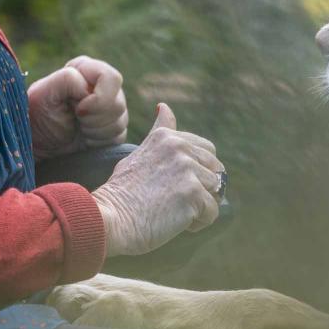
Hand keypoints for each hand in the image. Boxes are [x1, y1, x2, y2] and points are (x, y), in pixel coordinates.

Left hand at [27, 55, 128, 159]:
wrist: (40, 145)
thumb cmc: (37, 116)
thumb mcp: (42, 94)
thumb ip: (65, 80)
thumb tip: (88, 87)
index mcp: (85, 69)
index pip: (111, 78)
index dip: (98, 99)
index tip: (78, 111)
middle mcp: (102, 85)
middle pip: (118, 102)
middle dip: (94, 119)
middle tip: (76, 120)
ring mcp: (110, 105)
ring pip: (121, 121)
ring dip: (96, 131)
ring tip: (78, 129)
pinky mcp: (114, 126)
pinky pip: (120, 136)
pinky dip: (100, 141)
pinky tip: (86, 138)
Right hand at [91, 103, 222, 256]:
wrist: (111, 218)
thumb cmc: (123, 192)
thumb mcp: (139, 152)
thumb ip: (158, 133)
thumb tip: (164, 106)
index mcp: (166, 136)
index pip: (206, 149)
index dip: (198, 170)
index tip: (175, 184)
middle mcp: (179, 147)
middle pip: (216, 169)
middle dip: (203, 187)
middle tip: (174, 200)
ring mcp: (187, 169)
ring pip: (215, 191)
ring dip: (199, 205)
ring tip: (172, 211)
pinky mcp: (193, 193)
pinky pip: (212, 211)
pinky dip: (198, 222)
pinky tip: (175, 221)